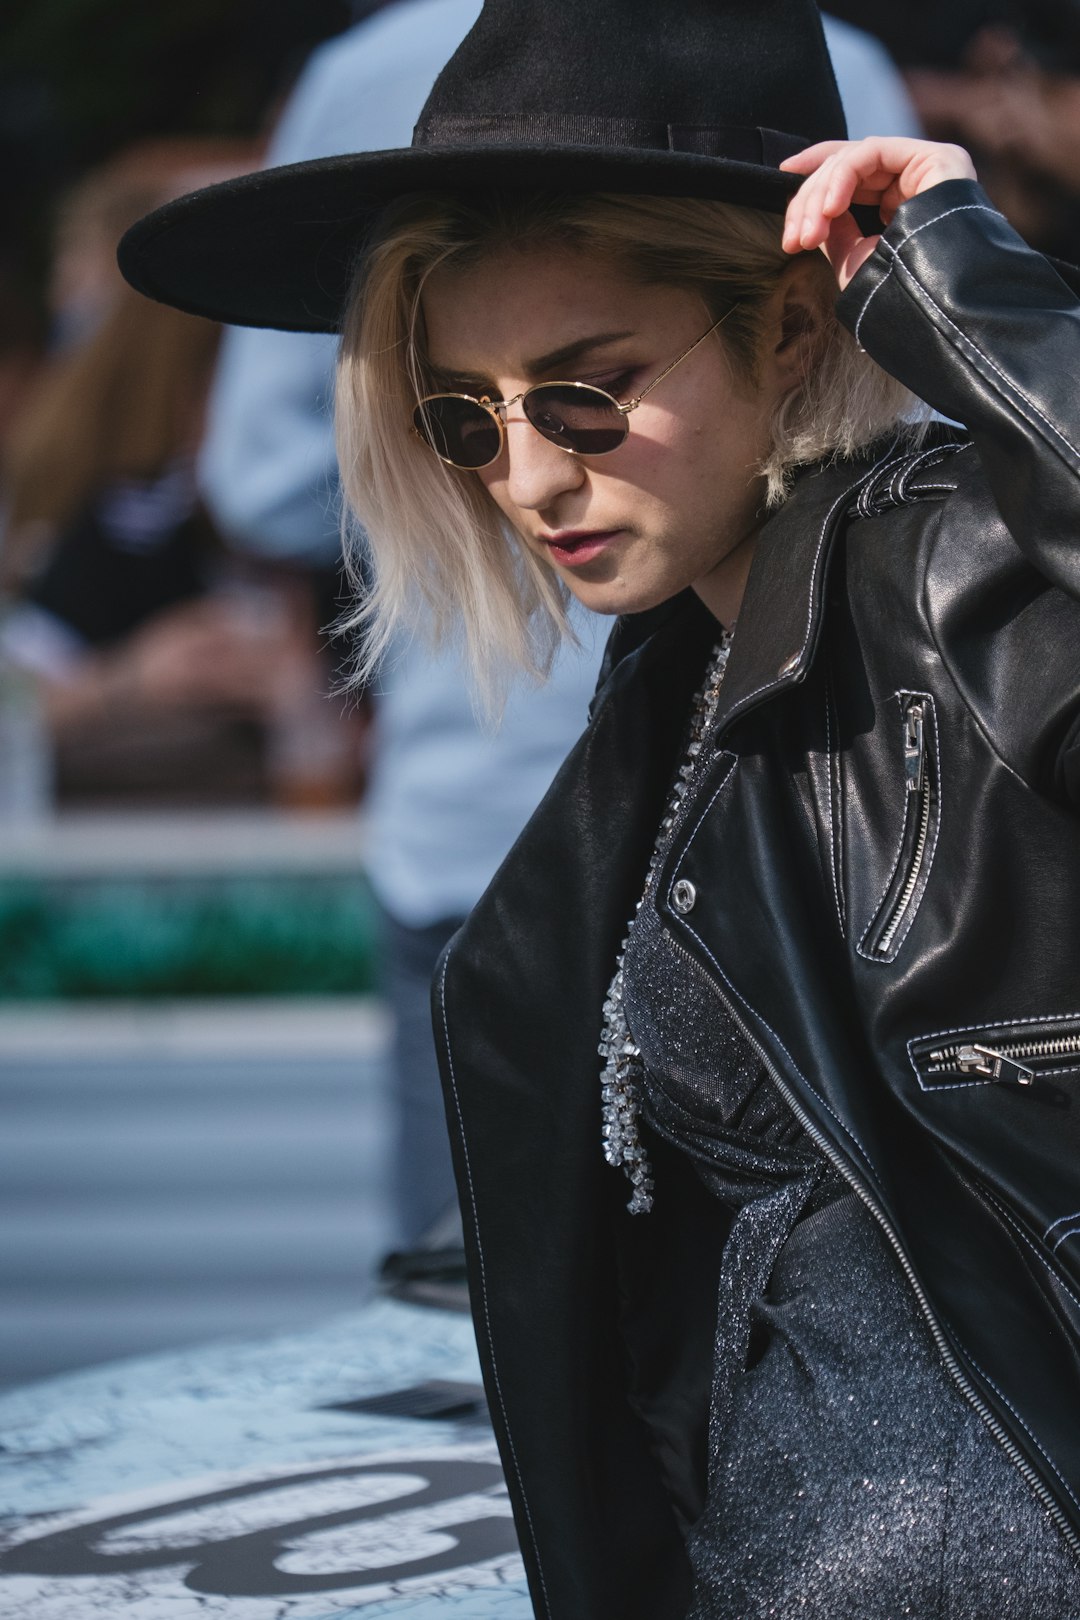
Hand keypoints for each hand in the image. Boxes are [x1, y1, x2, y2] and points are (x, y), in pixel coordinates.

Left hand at [779, 137, 977, 288]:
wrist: (932, 308)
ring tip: (808, 233)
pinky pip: (872, 152)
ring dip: (820, 194)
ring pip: (855, 158)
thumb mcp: (853, 257)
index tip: (784, 191)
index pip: (852, 178)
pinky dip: (843, 176)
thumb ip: (834, 228)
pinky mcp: (933, 157)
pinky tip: (830, 208)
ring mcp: (926, 167)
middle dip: (810, 200)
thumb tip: (810, 208)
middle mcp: (915, 181)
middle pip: (848, 168)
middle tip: (793, 239)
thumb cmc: (894, 295)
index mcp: (901, 204)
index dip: (814, 181)